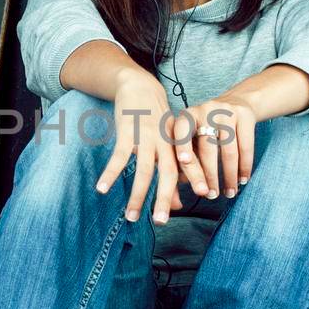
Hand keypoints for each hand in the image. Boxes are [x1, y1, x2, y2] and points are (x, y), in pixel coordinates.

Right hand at [93, 71, 184, 224]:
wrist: (139, 86)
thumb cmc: (156, 121)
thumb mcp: (167, 145)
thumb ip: (173, 173)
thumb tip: (177, 205)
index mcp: (177, 144)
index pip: (189, 165)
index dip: (197, 179)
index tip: (207, 197)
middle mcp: (164, 142)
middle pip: (167, 173)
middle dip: (164, 198)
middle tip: (161, 222)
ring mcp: (145, 137)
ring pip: (143, 170)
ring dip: (137, 195)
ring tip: (130, 217)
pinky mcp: (126, 132)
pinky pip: (118, 157)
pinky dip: (110, 173)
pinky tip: (102, 189)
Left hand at [170, 94, 257, 200]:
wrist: (235, 103)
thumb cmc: (206, 130)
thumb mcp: (192, 137)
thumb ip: (183, 161)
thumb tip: (177, 194)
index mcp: (186, 117)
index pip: (181, 134)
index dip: (182, 146)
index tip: (183, 161)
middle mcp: (205, 111)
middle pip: (207, 148)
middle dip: (208, 175)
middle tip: (210, 196)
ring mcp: (226, 112)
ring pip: (229, 151)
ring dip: (229, 176)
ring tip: (229, 193)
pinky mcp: (245, 116)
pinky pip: (245, 147)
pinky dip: (244, 166)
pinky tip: (243, 180)